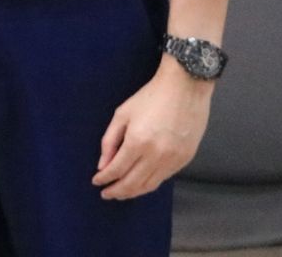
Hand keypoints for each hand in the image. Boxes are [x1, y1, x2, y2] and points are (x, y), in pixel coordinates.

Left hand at [94, 62, 211, 198]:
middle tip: (106, 194)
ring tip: (120, 193)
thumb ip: (110, 141)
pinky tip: (140, 183)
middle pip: (133, 183)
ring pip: (149, 185)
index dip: (105, 178)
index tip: (96, 182)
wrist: (185, 89)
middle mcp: (157, 155)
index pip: (117, 170)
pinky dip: (149, 184)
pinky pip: (163, 178)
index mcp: (138, 142)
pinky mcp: (185, 160)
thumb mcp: (122, 114)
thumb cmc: (150, 97)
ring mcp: (173, 160)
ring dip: (133, 192)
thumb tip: (103, 165)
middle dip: (117, 191)